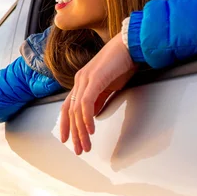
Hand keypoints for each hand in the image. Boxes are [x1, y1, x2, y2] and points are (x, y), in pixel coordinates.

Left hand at [60, 33, 138, 154]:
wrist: (130, 45)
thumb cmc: (121, 64)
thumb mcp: (108, 86)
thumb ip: (99, 100)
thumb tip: (93, 115)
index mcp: (81, 82)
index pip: (67, 107)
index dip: (66, 125)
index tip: (69, 141)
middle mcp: (79, 81)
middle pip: (70, 112)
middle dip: (74, 133)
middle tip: (79, 150)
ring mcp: (85, 79)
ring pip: (77, 110)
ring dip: (81, 130)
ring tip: (86, 145)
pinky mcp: (95, 79)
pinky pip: (87, 103)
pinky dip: (87, 118)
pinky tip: (91, 130)